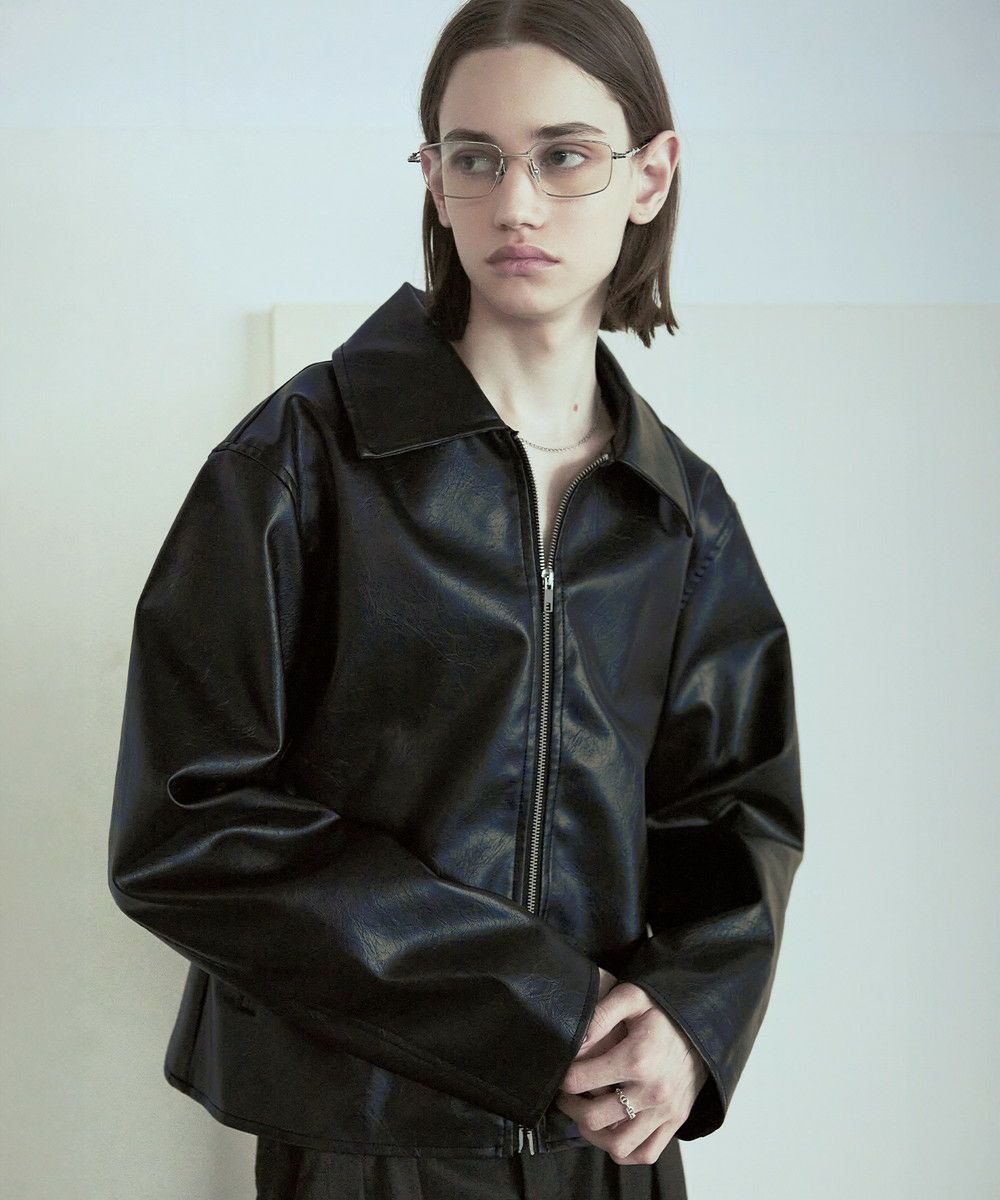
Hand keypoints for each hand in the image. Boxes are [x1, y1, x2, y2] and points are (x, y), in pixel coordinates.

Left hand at [556, 973, 709, 1164]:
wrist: (703, 1026)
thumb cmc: (662, 1011)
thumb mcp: (630, 998)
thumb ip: (600, 1016)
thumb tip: (574, 1040)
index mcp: (636, 1058)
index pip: (580, 1080)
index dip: (563, 1077)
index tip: (563, 1072)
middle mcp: (651, 1091)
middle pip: (594, 1117)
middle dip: (571, 1108)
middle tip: (567, 1096)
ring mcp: (665, 1111)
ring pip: (618, 1145)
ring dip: (595, 1135)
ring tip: (588, 1116)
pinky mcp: (675, 1121)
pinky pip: (646, 1153)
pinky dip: (625, 1150)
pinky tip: (614, 1130)